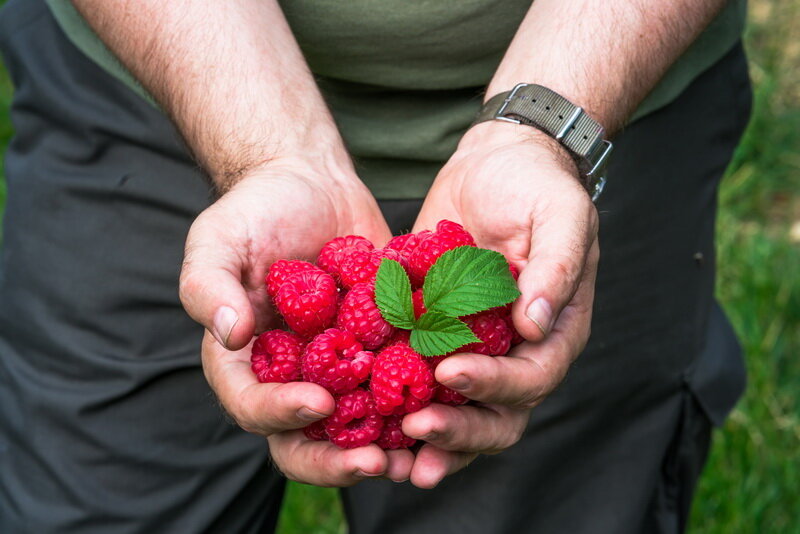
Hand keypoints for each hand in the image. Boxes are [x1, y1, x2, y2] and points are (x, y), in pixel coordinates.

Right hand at [180, 158, 412, 484]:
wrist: (312, 184)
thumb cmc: (256, 211)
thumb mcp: (217, 239)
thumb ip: (208, 286)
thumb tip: (230, 333)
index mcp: (245, 363)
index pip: (253, 407)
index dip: (281, 414)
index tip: (318, 401)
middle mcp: (292, 376)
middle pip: (306, 440)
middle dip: (339, 460)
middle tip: (376, 461)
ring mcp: (339, 367)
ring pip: (360, 426)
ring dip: (388, 447)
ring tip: (421, 449)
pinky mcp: (381, 349)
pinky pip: (401, 383)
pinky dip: (423, 399)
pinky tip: (452, 402)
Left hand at [403, 121, 599, 487]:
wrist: (495, 163)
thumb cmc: (537, 184)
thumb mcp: (560, 214)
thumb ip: (557, 266)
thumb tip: (537, 323)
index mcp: (554, 331)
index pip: (532, 377)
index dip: (495, 385)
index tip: (450, 373)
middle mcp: (515, 352)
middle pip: (496, 415)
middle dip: (458, 431)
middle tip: (414, 432)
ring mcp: (474, 347)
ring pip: (457, 411)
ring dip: (428, 439)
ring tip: (388, 458)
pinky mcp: (434, 333)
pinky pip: (417, 377)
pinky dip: (394, 401)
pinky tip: (360, 413)